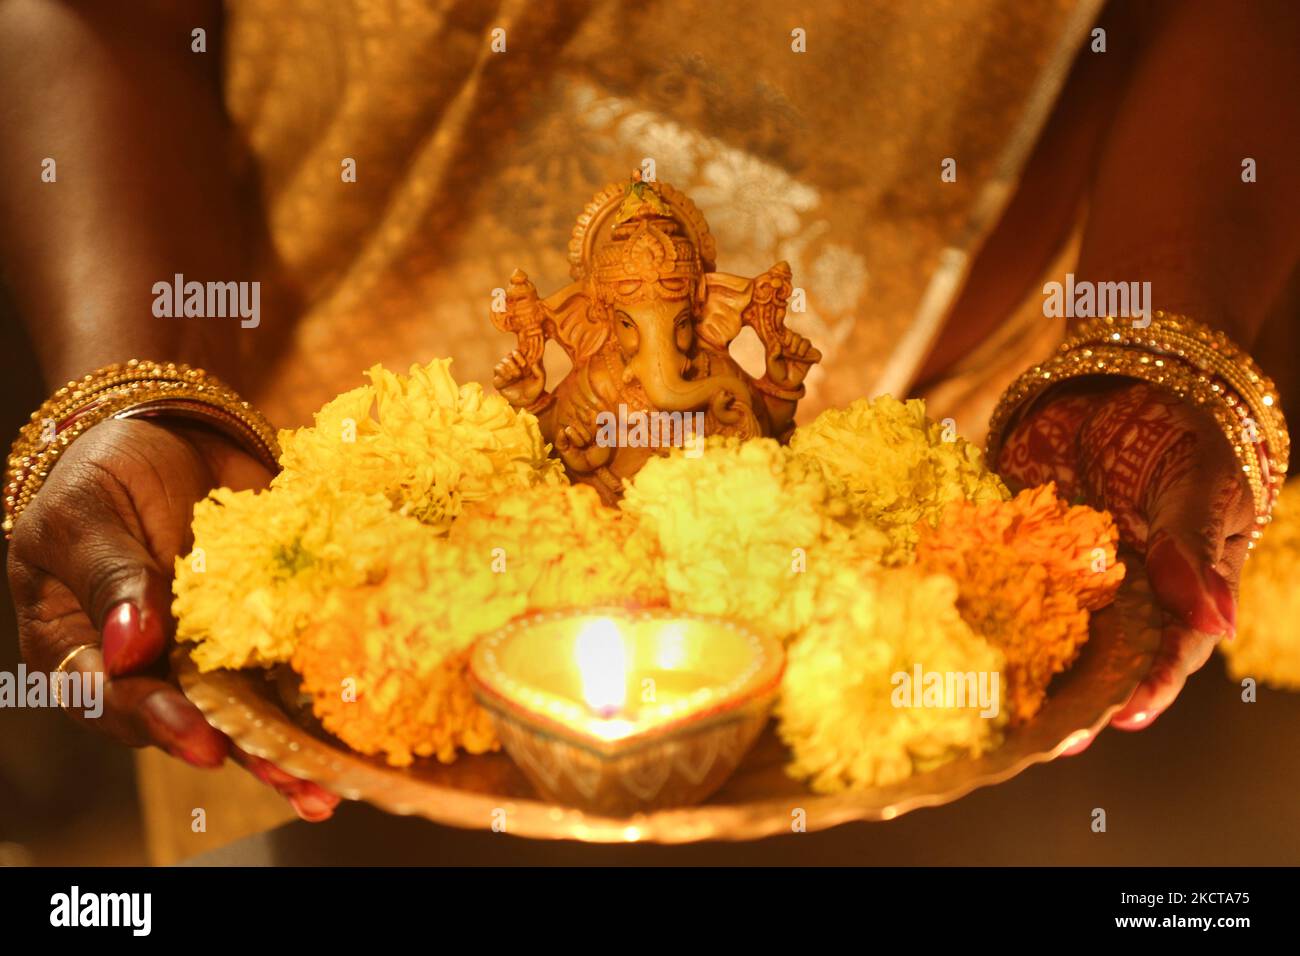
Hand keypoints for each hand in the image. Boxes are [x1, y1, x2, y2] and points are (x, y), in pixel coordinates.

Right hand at [6, 417, 339, 820]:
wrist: (172, 432)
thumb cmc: (105, 471)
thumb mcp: (85, 514)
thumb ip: (109, 577)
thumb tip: (128, 649)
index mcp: (80, 648)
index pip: (111, 698)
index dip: (157, 722)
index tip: (199, 739)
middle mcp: (147, 664)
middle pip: (187, 722)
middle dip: (240, 753)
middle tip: (289, 780)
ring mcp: (207, 652)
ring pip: (244, 713)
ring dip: (285, 753)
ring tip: (326, 788)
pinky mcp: (261, 630)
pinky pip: (287, 673)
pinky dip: (316, 704)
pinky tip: (352, 735)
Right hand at [492, 348, 545, 407]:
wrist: (524, 404)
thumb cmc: (533, 392)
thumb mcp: (540, 382)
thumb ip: (540, 372)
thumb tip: (534, 363)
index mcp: (523, 363)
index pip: (519, 352)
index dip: (521, 353)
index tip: (525, 363)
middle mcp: (513, 366)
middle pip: (510, 354)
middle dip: (516, 359)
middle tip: (522, 368)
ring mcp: (505, 371)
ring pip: (503, 360)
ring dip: (510, 366)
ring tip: (516, 376)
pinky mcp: (499, 378)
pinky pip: (497, 368)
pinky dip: (503, 372)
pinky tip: (509, 378)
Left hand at [764, 327, 820, 388]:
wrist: (782, 385)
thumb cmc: (775, 372)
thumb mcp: (770, 363)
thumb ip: (772, 353)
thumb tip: (778, 344)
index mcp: (783, 344)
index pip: (788, 333)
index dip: (788, 335)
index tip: (785, 343)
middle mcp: (793, 346)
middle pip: (798, 336)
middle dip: (795, 341)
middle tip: (791, 351)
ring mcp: (801, 353)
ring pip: (806, 342)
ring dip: (803, 346)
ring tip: (798, 355)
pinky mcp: (809, 360)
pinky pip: (816, 353)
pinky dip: (816, 354)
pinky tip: (811, 360)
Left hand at [996, 380, 1250, 735]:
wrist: (1131, 389)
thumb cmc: (1188, 440)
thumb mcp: (1201, 487)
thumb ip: (1193, 547)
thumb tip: (1215, 620)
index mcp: (1175, 594)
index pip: (1167, 652)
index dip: (1148, 687)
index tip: (1125, 715)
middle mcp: (1118, 597)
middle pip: (1098, 659)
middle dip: (1072, 698)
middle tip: (1046, 735)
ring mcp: (1064, 574)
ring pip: (1041, 629)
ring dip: (1016, 663)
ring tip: (989, 702)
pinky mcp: (1017, 544)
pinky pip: (994, 575)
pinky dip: (970, 597)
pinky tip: (943, 622)